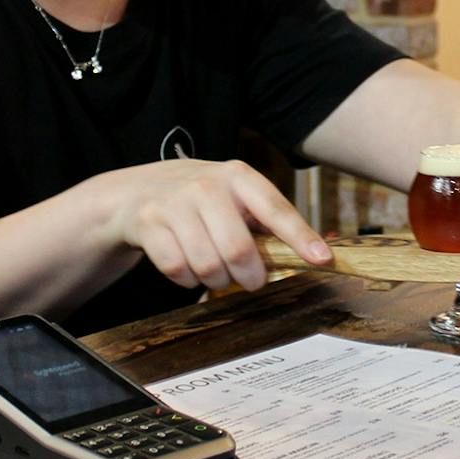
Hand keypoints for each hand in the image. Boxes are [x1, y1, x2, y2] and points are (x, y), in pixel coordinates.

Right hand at [100, 159, 331, 293]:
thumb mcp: (234, 198)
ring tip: (215, 270)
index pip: (276, 209)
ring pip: (208, 267)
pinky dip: (187, 280)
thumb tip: (313, 254)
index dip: (300, 237)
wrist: (137, 191)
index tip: (322, 259)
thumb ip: (266, 222)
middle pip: (238, 251)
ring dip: (216, 281)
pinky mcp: (148, 223)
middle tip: (250, 280)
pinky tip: (188, 267)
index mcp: (239, 177)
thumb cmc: (201, 200)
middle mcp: (207, 185)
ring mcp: (175, 203)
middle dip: (249, 277)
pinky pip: (178, 271)